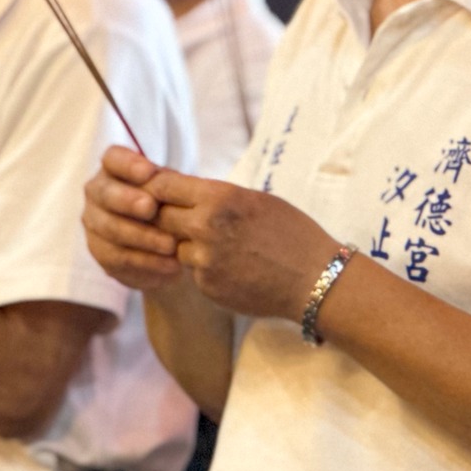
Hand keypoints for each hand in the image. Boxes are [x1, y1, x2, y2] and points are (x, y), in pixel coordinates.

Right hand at [85, 147, 185, 289]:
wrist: (171, 244)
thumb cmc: (173, 205)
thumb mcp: (176, 191)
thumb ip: (170, 186)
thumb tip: (171, 185)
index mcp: (115, 168)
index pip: (113, 158)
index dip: (127, 164)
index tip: (149, 172)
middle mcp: (98, 192)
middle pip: (104, 193)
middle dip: (127, 200)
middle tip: (151, 208)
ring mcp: (95, 222)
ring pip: (110, 228)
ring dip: (141, 236)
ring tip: (171, 245)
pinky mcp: (100, 252)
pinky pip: (117, 258)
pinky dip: (145, 261)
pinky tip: (169, 264)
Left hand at [147, 169, 340, 321]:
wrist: (314, 279)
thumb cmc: (292, 233)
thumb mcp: (255, 200)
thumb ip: (216, 195)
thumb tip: (181, 187)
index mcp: (219, 197)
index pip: (163, 185)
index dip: (155, 187)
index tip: (157, 190)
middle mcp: (206, 226)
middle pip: (159, 217)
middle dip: (165, 217)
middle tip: (178, 218)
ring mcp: (204, 260)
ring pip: (175, 246)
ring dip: (187, 245)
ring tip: (219, 246)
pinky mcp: (207, 286)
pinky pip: (193, 272)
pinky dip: (204, 268)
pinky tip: (232, 267)